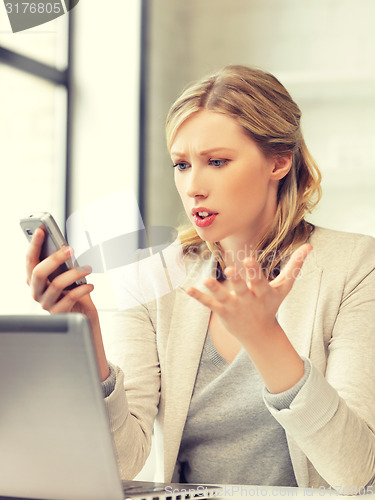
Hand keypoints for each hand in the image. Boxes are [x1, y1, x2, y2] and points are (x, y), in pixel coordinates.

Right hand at [26, 227, 94, 315]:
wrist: (83, 314)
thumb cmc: (73, 292)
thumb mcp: (66, 275)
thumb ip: (62, 264)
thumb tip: (66, 248)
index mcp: (35, 280)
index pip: (30, 260)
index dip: (34, 244)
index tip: (42, 230)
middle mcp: (37, 291)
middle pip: (38, 272)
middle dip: (55, 258)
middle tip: (70, 249)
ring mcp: (46, 303)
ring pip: (57, 284)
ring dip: (75, 273)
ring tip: (87, 269)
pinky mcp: (59, 313)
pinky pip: (70, 297)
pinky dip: (83, 289)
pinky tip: (90, 285)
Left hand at [186, 243, 312, 343]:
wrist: (259, 334)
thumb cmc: (271, 304)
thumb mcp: (284, 287)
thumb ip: (295, 266)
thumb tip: (310, 246)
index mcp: (263, 293)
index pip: (259, 281)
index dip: (254, 270)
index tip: (248, 258)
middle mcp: (248, 300)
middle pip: (242, 289)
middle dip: (237, 281)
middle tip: (230, 270)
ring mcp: (234, 307)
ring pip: (223, 297)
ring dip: (215, 289)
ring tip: (206, 279)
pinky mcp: (222, 312)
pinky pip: (210, 304)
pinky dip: (200, 297)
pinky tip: (188, 289)